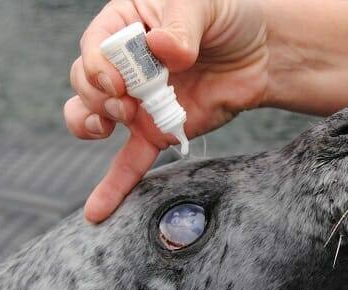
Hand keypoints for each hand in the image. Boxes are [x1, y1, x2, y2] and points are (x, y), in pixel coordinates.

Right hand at [64, 0, 268, 221]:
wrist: (262, 54)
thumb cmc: (230, 16)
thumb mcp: (203, 4)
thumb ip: (180, 25)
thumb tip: (162, 49)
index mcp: (126, 26)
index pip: (93, 48)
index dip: (97, 68)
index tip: (119, 81)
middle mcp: (123, 66)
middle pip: (85, 84)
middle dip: (98, 97)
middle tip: (128, 101)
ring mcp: (137, 101)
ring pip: (92, 118)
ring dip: (88, 125)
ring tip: (111, 125)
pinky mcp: (155, 132)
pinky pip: (129, 161)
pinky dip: (113, 186)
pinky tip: (96, 211)